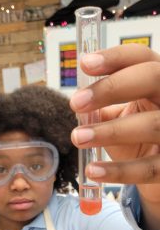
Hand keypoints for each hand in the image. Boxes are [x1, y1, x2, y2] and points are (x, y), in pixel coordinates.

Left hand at [70, 44, 159, 206]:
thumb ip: (101, 107)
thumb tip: (78, 103)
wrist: (157, 171)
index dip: (116, 58)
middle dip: (112, 87)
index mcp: (158, 82)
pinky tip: (92, 171)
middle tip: (76, 103)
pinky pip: (148, 169)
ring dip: (110, 131)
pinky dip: (118, 171)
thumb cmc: (136, 136)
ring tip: (78, 137)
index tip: (85, 64)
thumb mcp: (122, 115)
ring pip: (152, 125)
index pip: (142, 58)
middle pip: (152, 78)